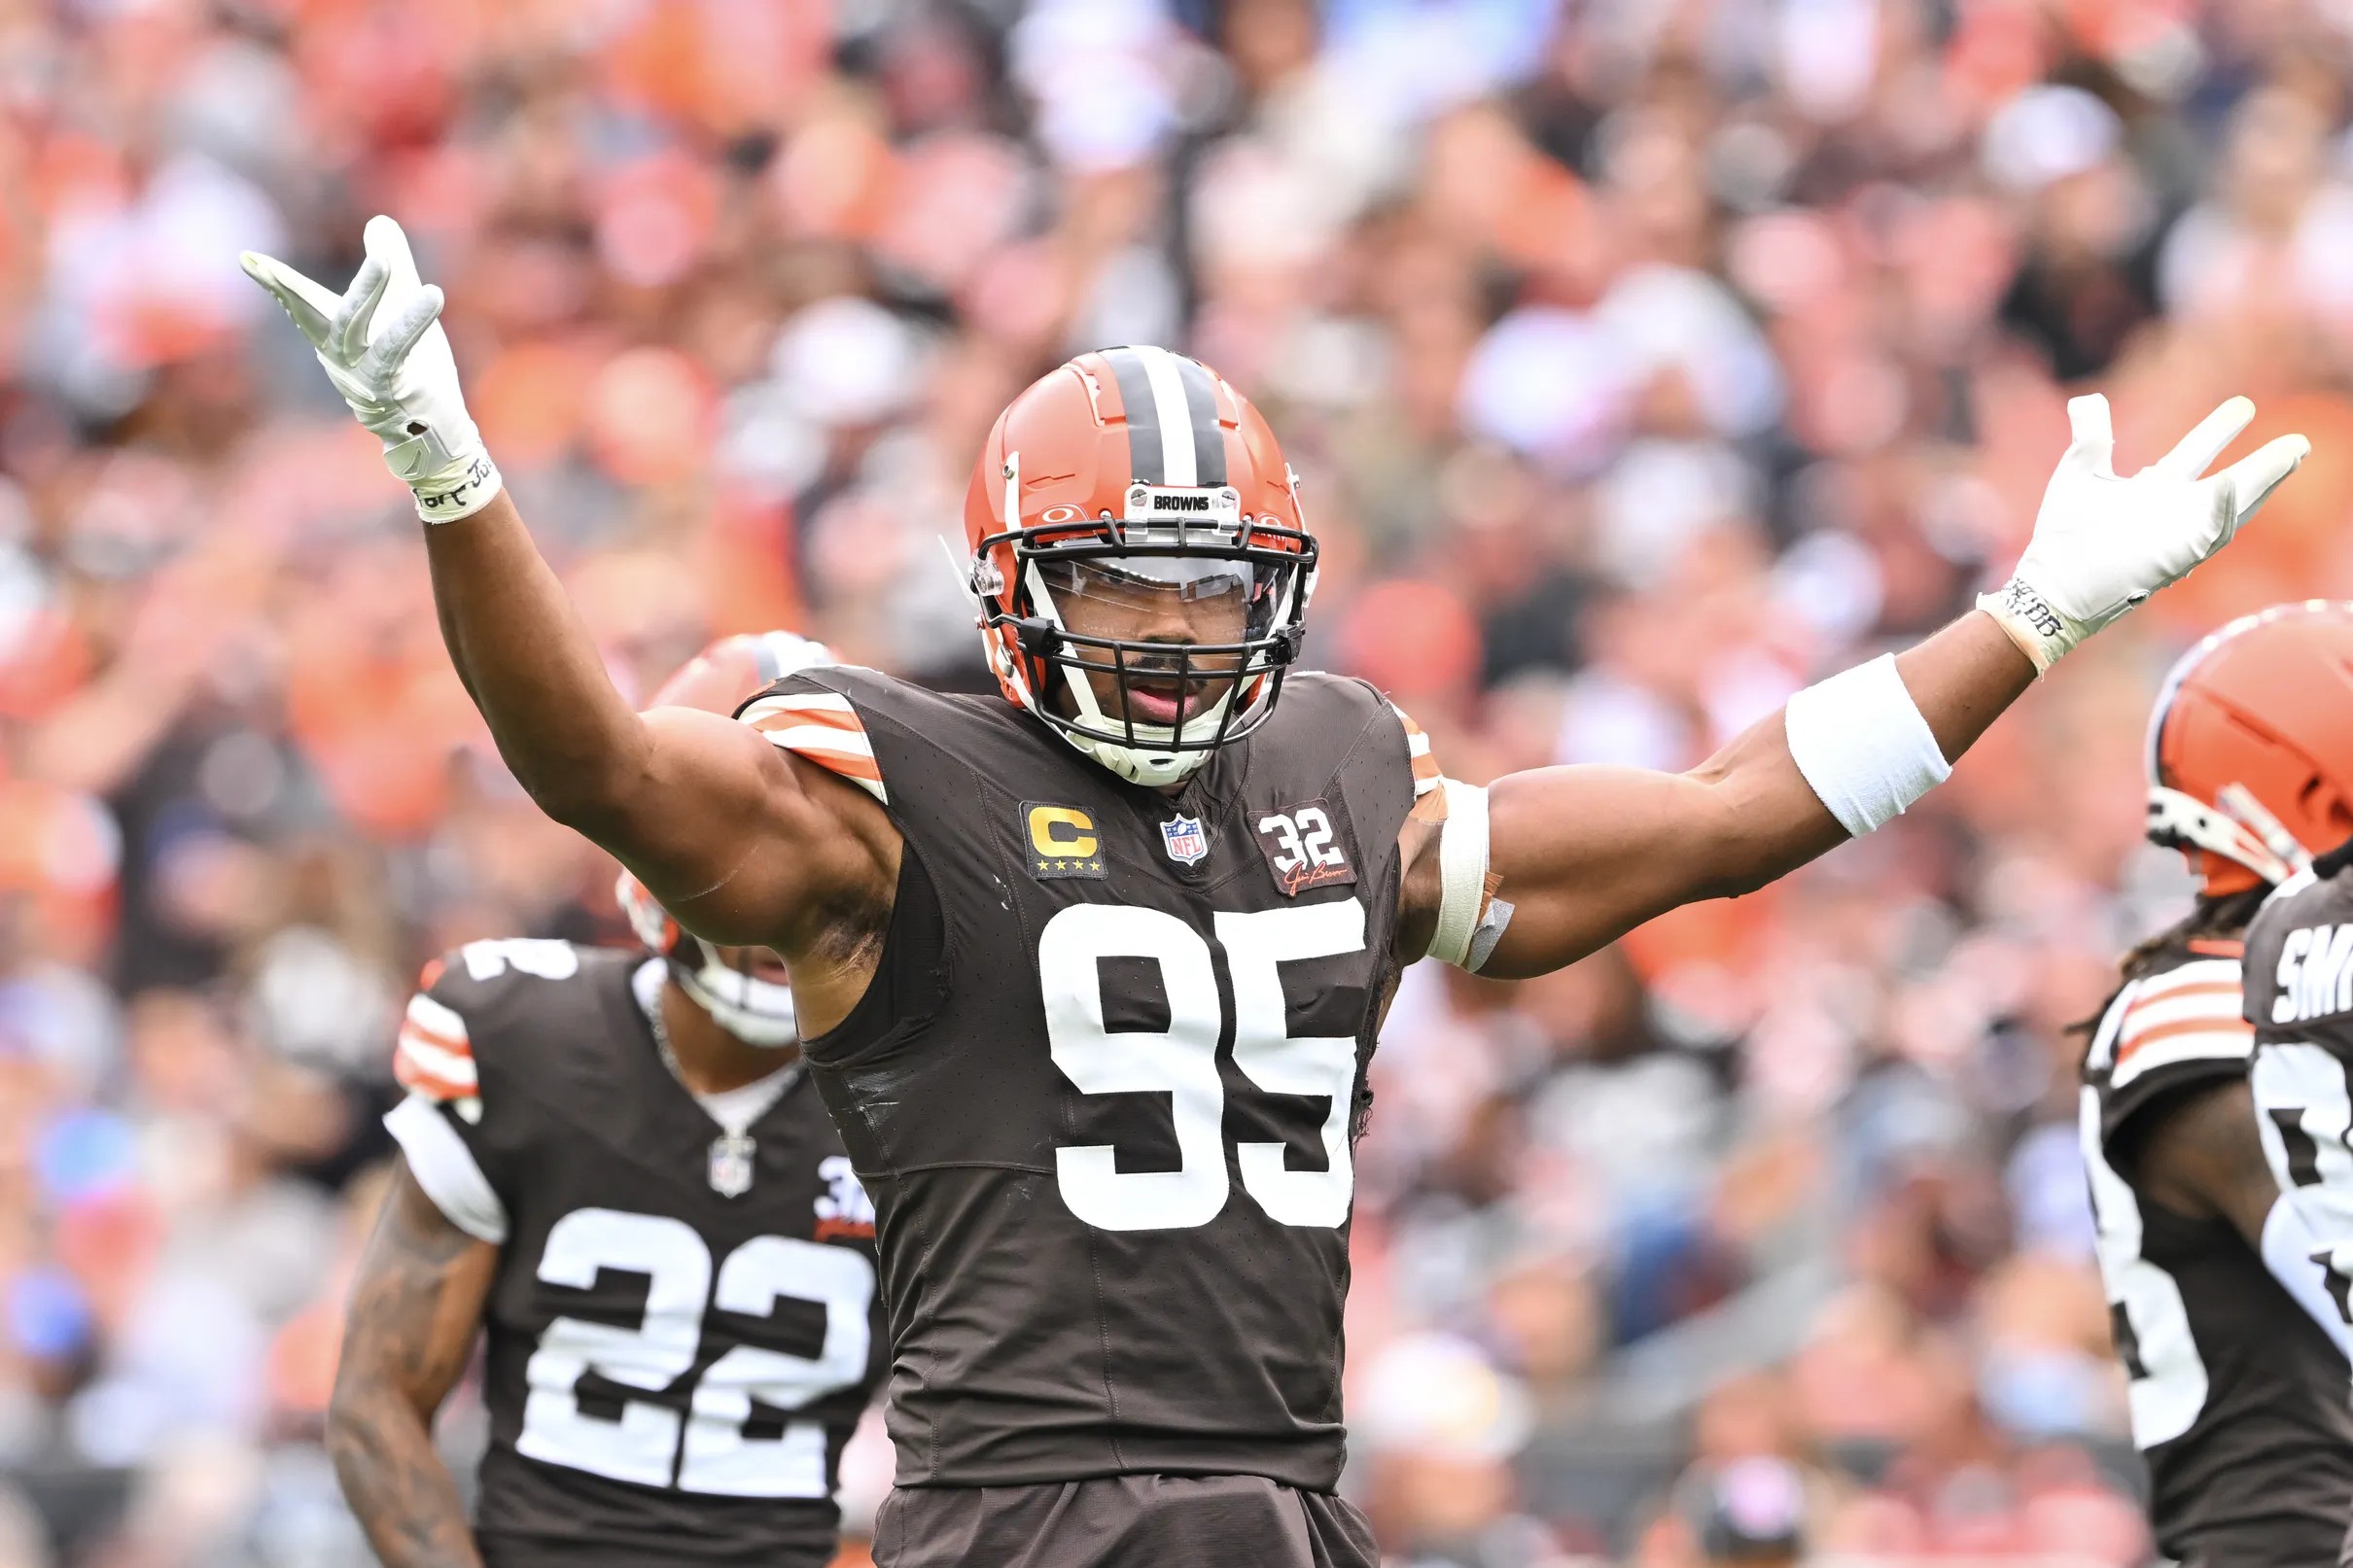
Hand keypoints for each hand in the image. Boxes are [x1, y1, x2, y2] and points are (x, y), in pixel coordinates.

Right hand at [241, 216, 501, 522]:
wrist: (434, 431)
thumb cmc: (414, 370)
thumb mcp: (402, 309)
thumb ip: (393, 266)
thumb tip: (379, 220)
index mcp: (336, 338)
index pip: (301, 305)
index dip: (277, 283)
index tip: (246, 259)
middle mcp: (340, 357)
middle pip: (317, 315)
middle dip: (298, 287)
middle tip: (279, 264)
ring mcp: (362, 375)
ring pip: (356, 329)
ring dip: (368, 291)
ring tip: (385, 259)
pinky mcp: (392, 389)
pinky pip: (397, 351)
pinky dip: (412, 321)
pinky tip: (432, 293)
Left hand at [1979, 394, 2307, 670]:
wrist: (2052, 585)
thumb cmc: (2066, 534)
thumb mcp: (2081, 471)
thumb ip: (2093, 434)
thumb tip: (2087, 399)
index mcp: (2154, 488)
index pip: (2196, 453)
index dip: (2219, 430)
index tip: (2244, 405)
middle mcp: (2173, 510)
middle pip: (2229, 478)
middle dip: (2262, 460)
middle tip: (2296, 437)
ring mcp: (2178, 534)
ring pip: (2234, 505)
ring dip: (2262, 480)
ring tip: (2291, 452)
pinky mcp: (2176, 559)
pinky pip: (2209, 533)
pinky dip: (2224, 511)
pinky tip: (2233, 487)